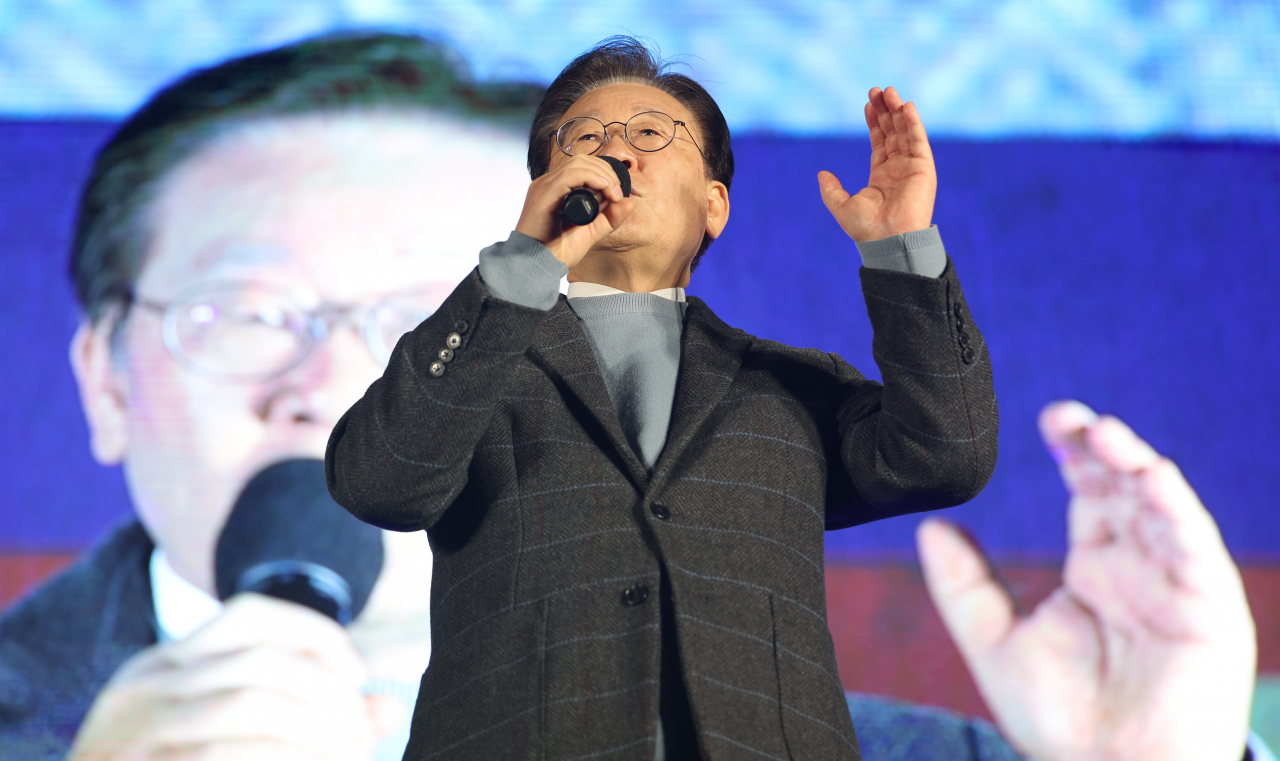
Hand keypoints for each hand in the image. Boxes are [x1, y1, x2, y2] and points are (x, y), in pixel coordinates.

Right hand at [69, 594, 403, 760]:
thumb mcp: (227, 739)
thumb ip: (300, 720)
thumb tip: (385, 708)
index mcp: (163, 665)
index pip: (251, 613)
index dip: (319, 636)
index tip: (356, 679)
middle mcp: (143, 686)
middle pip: (264, 663)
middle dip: (330, 699)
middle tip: (363, 738)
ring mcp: (133, 732)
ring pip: (252, 706)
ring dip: (316, 735)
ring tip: (350, 758)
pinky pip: (225, 755)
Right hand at [515, 154, 632, 268]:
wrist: (539, 266)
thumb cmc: (558, 251)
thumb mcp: (591, 231)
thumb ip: (609, 217)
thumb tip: (629, 201)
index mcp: (557, 189)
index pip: (583, 166)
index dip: (605, 174)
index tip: (618, 194)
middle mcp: (548, 183)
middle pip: (582, 161)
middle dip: (606, 172)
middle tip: (618, 193)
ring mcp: (544, 186)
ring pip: (578, 163)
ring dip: (602, 175)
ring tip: (614, 194)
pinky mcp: (544, 192)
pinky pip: (570, 175)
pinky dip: (592, 178)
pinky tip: (605, 191)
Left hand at [819, 86, 936, 241]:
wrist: (887, 240)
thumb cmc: (866, 228)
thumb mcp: (842, 205)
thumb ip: (831, 190)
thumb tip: (821, 174)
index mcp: (881, 175)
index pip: (879, 141)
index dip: (874, 121)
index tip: (867, 103)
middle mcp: (898, 168)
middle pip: (893, 131)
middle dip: (885, 110)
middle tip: (876, 90)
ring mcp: (912, 167)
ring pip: (906, 132)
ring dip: (898, 110)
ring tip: (888, 91)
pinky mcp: (924, 168)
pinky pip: (919, 140)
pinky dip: (914, 122)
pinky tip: (906, 106)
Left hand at [919, 401, 1255, 760]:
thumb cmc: (1057, 718)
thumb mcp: (994, 642)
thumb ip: (962, 585)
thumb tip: (932, 526)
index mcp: (1095, 566)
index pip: (1087, 491)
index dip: (1071, 451)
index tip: (1048, 419)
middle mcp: (1138, 565)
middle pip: (1124, 486)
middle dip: (1100, 446)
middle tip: (1068, 415)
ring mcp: (1175, 583)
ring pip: (1163, 506)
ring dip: (1138, 465)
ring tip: (1106, 434)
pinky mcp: (1208, 608)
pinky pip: (1196, 547)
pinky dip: (1178, 509)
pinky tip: (1155, 477)